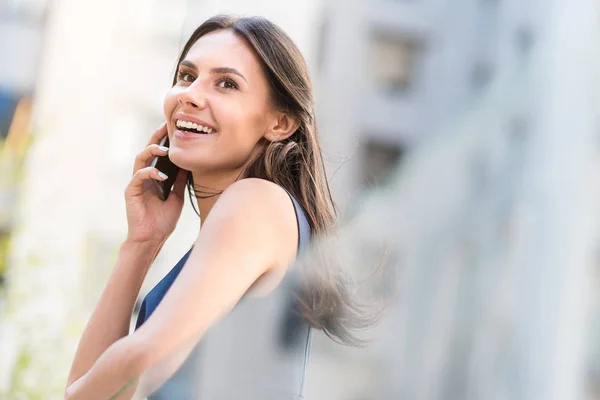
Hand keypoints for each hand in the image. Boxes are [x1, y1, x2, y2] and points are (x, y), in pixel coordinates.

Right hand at [124, 122, 188, 244]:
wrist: (152, 239)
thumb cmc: (163, 221)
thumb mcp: (176, 197)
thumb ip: (179, 182)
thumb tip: (188, 166)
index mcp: (154, 177)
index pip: (158, 155)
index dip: (165, 141)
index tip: (174, 129)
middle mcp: (144, 177)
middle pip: (147, 151)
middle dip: (156, 138)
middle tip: (166, 126)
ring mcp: (136, 183)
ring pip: (140, 160)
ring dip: (151, 151)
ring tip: (164, 149)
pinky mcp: (131, 192)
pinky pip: (138, 177)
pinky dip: (149, 173)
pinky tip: (160, 174)